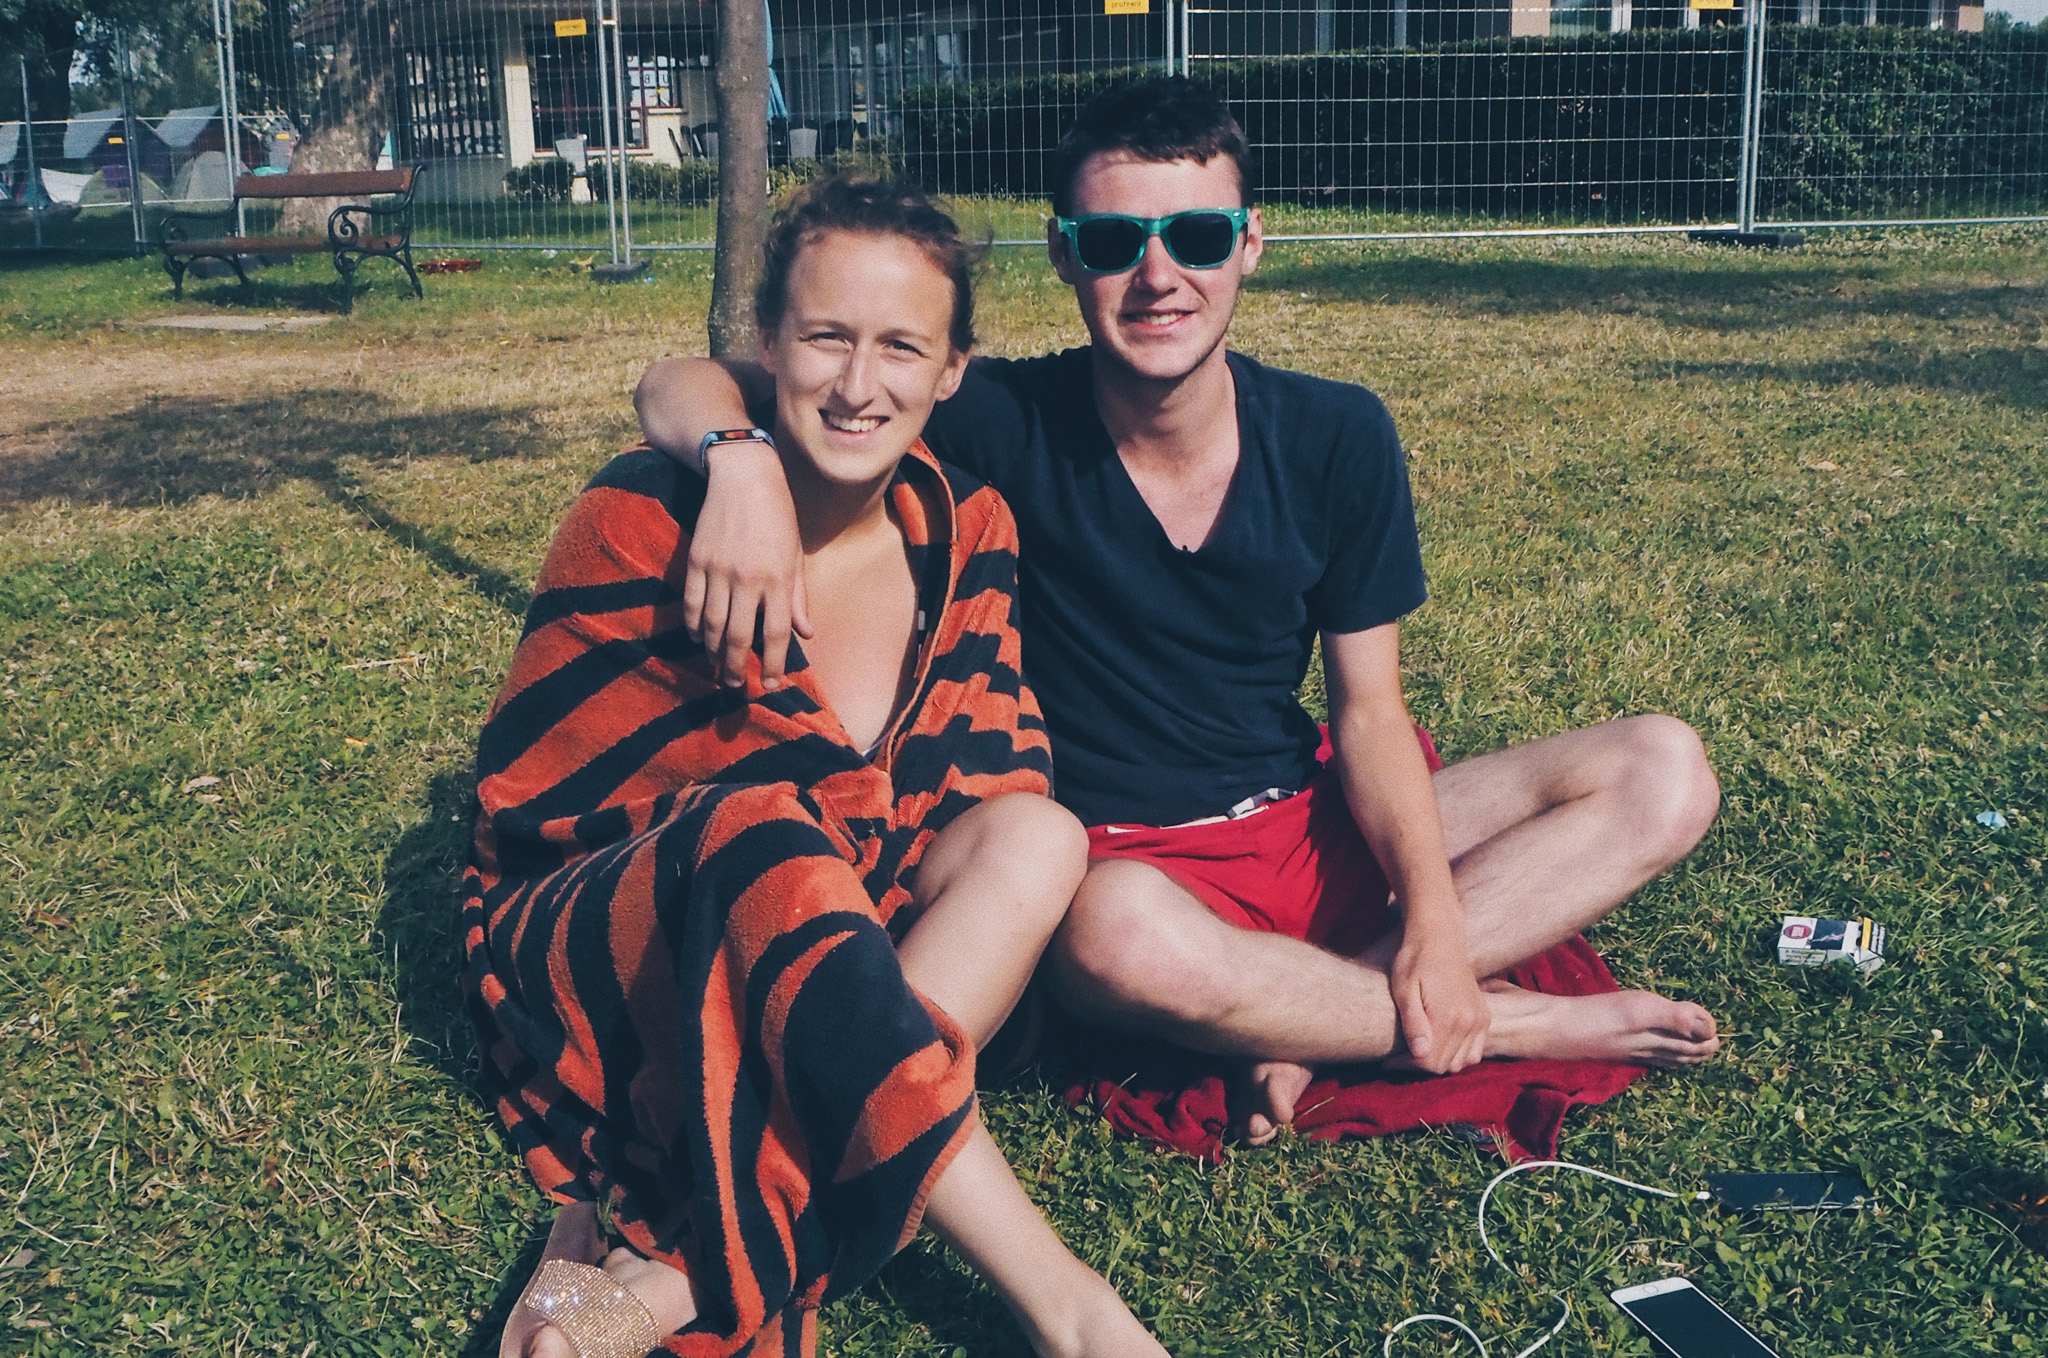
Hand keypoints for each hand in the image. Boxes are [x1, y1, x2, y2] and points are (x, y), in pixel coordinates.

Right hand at [682, 442, 810, 686]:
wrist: (743, 475)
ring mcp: (719, 570)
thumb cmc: (777, 515)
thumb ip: (798, 597)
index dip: (775, 664)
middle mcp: (748, 578)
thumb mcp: (796, 554)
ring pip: (713, 625)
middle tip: (737, 687)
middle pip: (740, 637)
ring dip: (714, 653)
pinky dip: (695, 626)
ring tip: (718, 669)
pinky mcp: (697, 561)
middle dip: (738, 668)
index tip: (772, 685)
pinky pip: (693, 604)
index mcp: (779, 578)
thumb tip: (806, 634)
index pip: (777, 633)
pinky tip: (699, 639)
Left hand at [1389, 916, 1487, 1073]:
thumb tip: (1420, 1054)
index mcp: (1449, 1017)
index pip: (1429, 1062)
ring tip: (1418, 1049)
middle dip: (1420, 1065)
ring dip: (1439, 1061)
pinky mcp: (1484, 1017)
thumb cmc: (1415, 960)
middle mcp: (1470, 1022)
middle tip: (1399, 1055)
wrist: (1440, 938)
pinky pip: (1475, 1052)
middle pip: (1444, 1065)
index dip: (1406, 1066)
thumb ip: (1413, 1022)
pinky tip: (1440, 1044)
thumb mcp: (1404, 989)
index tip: (1388, 1060)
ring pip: (1460, 1063)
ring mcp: (1480, 1021)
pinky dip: (1458, 1055)